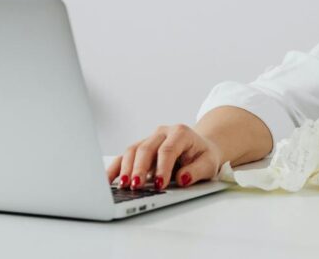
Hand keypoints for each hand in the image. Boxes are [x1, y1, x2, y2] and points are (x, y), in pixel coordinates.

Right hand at [106, 124, 223, 190]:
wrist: (200, 148)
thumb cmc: (204, 156)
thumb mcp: (209, 164)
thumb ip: (197, 171)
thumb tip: (182, 179)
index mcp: (181, 133)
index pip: (168, 149)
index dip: (162, 167)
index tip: (159, 184)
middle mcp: (163, 133)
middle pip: (146, 148)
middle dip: (140, 168)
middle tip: (137, 186)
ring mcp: (149, 139)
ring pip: (132, 150)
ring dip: (126, 168)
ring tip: (124, 186)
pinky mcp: (140, 149)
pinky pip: (124, 156)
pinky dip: (116, 168)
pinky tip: (109, 181)